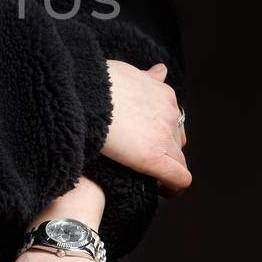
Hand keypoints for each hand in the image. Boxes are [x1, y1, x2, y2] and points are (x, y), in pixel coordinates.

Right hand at [101, 59, 189, 193]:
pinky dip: (173, 186)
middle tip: (142, 156)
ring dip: (167, 166)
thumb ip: (146, 76)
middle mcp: (169, 113)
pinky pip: (178, 178)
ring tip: (151, 176)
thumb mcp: (127, 71)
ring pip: (178, 158)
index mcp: (162, 93)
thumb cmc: (96, 83)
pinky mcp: (155, 157)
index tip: (148, 141)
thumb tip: (161, 71)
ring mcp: (164, 135)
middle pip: (177, 138)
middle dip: (164, 148)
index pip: (171, 118)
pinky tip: (163, 190)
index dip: (161, 133)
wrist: (83, 93)